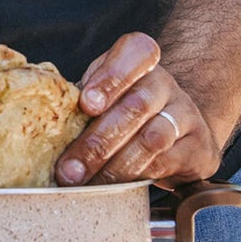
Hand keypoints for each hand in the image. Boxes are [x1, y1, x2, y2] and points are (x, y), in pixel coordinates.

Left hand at [54, 33, 220, 186]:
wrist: (175, 130)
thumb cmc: (120, 109)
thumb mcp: (99, 93)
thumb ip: (78, 99)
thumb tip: (40, 123)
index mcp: (139, 61)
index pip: (135, 52)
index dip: (111, 77)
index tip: (86, 104)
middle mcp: (165, 84)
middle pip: (135, 106)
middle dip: (98, 142)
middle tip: (69, 170)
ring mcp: (187, 115)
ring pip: (152, 139)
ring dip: (114, 166)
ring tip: (86, 184)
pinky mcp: (200, 148)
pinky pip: (167, 164)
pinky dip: (136, 179)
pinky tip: (114, 189)